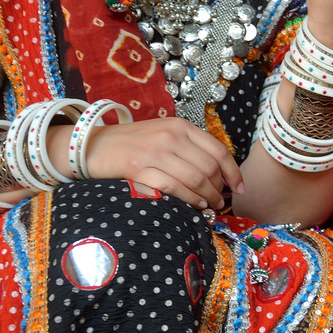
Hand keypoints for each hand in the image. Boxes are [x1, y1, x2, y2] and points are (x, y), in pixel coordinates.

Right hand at [81, 118, 244, 210]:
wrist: (93, 145)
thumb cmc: (133, 143)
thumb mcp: (164, 134)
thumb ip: (189, 147)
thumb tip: (217, 172)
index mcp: (180, 126)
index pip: (218, 150)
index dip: (233, 171)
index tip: (239, 187)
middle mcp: (170, 136)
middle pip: (208, 167)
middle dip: (219, 189)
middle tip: (221, 202)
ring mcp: (154, 152)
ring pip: (194, 178)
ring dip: (207, 196)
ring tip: (210, 206)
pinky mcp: (139, 168)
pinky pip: (173, 187)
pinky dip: (188, 199)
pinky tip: (195, 205)